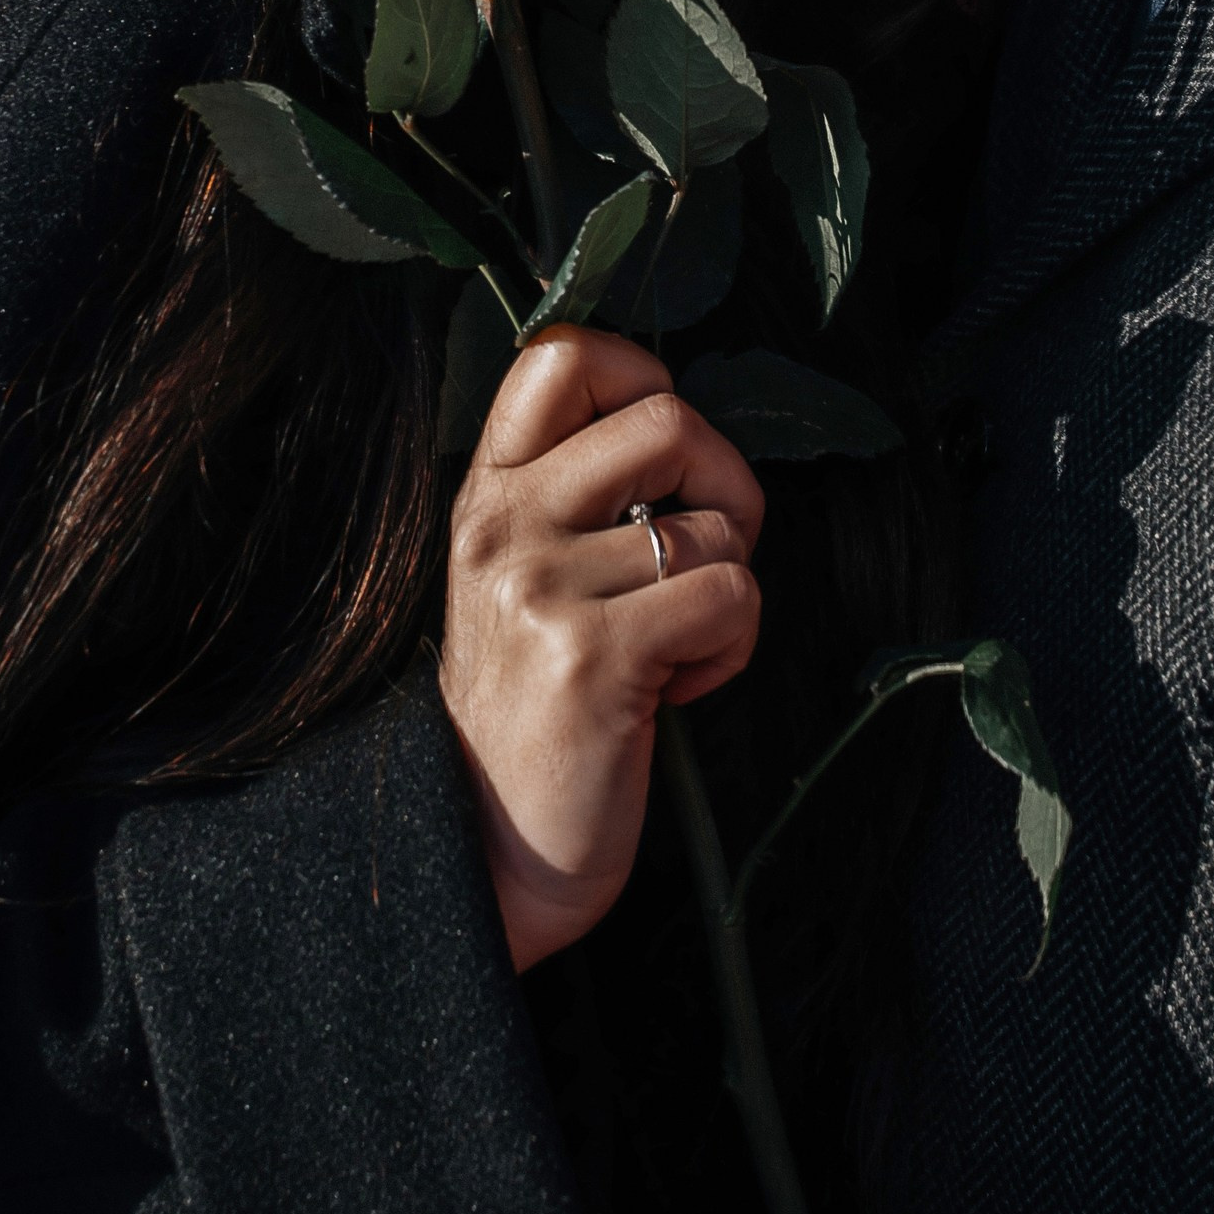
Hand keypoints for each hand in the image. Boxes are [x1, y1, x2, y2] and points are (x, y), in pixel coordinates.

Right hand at [442, 329, 762, 966]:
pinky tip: (676, 693)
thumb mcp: (523, 581)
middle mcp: (504, 525)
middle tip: (698, 559)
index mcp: (487, 495)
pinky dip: (731, 648)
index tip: (664, 458)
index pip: (561, 354)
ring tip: (673, 649)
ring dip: (728, 590)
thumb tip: (682, 431)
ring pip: (714, 526)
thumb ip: (576, 499)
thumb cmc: (534, 717)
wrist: (483, 858)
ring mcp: (543, 588)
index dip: (642, 375)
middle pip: (667, 417)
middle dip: (724, 486)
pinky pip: (728, 596)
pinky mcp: (593, 656)